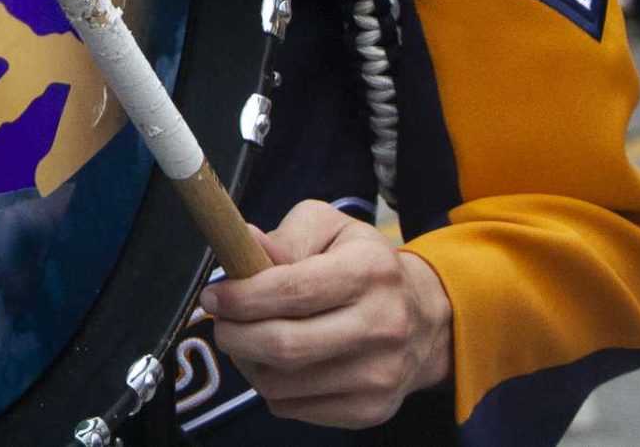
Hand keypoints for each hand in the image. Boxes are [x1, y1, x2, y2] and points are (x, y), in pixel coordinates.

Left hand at [199, 200, 452, 429]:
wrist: (425, 321)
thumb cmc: (362, 266)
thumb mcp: (329, 229)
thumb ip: (285, 237)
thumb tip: (245, 245)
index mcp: (369, 272)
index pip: (292, 291)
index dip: (241, 297)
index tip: (214, 296)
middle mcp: (382, 326)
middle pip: (284, 346)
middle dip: (234, 335)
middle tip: (222, 322)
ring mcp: (379, 375)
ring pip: (281, 384)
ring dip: (248, 363)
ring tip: (248, 340)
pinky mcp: (370, 410)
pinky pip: (294, 408)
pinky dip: (271, 388)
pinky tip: (277, 364)